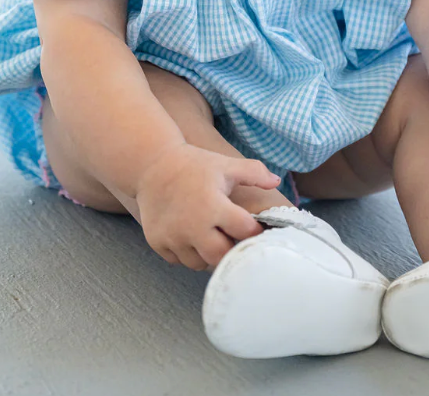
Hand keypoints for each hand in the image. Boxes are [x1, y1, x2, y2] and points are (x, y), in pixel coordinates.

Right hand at [134, 143, 281, 270]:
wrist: (152, 164)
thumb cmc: (194, 165)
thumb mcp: (225, 165)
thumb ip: (254, 172)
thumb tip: (276, 181)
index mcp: (213, 205)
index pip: (244, 231)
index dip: (253, 229)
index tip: (253, 227)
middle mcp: (193, 225)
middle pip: (222, 256)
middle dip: (231, 249)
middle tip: (232, 237)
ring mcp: (173, 237)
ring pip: (200, 263)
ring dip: (208, 254)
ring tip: (210, 236)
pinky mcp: (158, 243)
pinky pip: (179, 260)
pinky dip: (187, 253)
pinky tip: (190, 236)